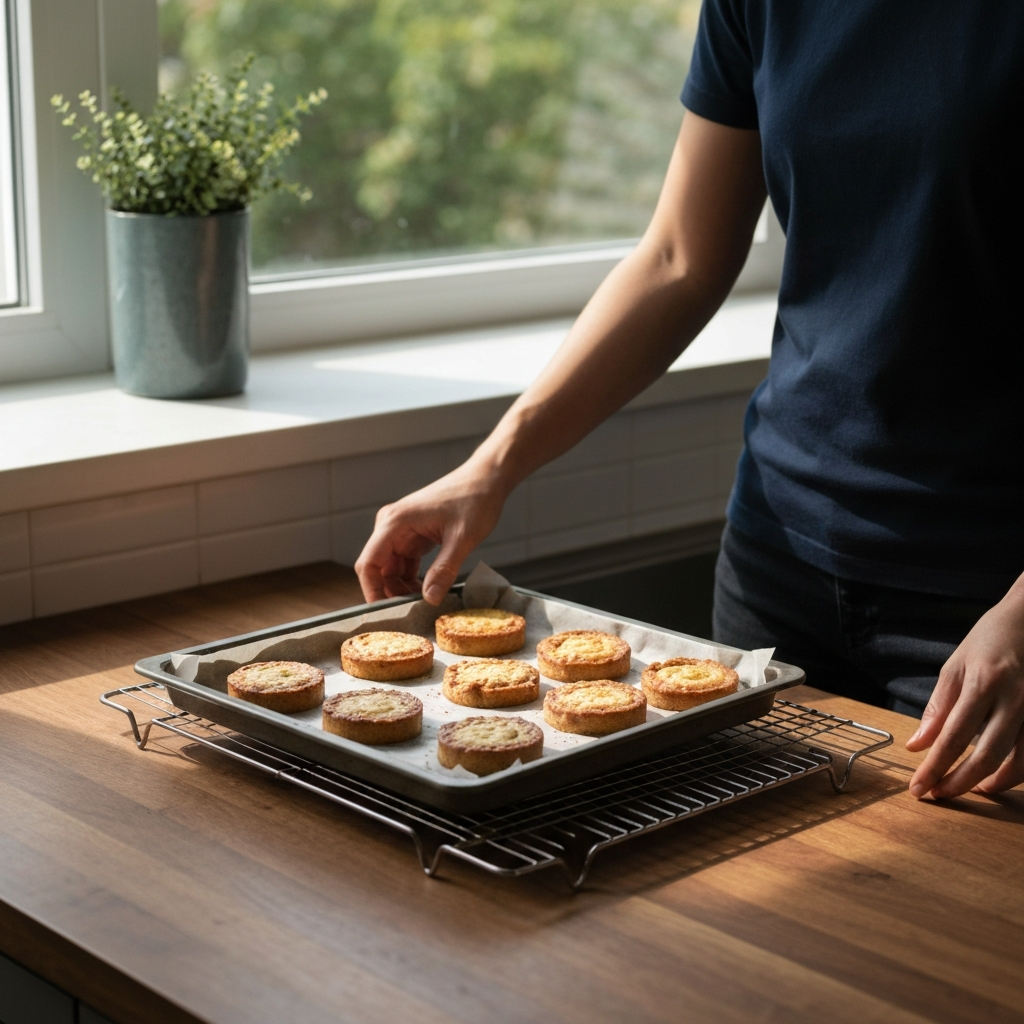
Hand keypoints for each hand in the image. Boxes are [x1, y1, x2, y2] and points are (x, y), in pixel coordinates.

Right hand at [354, 460, 506, 605]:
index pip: (369, 563)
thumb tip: (429, 600)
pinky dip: (411, 579)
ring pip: (390, 568)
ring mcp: (401, 530)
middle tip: (410, 613)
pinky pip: (403, 563)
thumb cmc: (474, 500)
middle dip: (389, 592)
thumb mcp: (462, 539)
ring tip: (422, 604)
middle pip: (377, 568)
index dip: (372, 591)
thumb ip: (444, 570)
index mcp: (395, 522)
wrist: (486, 479)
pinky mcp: (413, 534)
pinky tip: (427, 591)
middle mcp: (392, 525)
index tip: (386, 613)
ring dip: (401, 588)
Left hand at [906, 580, 1023, 797]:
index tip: (919, 788)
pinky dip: (1017, 771)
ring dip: (994, 784)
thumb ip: (938, 708)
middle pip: (987, 756)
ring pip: (1020, 762)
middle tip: (940, 796)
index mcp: (984, 683)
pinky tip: (1000, 775)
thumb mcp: (956, 666)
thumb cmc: (990, 640)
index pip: (952, 738)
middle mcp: (1016, 699)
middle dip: (960, 783)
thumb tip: (917, 746)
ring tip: (973, 789)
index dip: (934, 768)